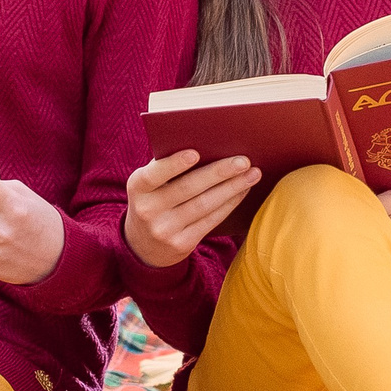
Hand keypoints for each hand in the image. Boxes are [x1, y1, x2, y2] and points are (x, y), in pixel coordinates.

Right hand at [124, 150, 258, 268]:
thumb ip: (167, 167)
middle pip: (188, 188)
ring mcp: (164, 230)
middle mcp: (147, 210)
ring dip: (232, 188)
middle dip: (219, 173)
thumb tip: (209, 145)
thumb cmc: (154, 199)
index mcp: (137, 187)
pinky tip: (242, 191)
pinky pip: (210, 220)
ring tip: (253, 174)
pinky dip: (229, 204)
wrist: (143, 245)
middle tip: (243, 161)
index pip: (154, 174)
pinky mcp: (181, 244)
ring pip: (204, 205)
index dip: (174, 164)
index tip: (196, 152)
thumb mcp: (149, 184)